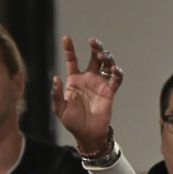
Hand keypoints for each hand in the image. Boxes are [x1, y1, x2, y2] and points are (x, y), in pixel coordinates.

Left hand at [51, 36, 122, 152]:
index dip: (69, 49)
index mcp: (74, 80)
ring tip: (102, 57)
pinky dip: (117, 72)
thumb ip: (56, 94)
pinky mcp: (110, 92)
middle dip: (95, 47)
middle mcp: (88, 79)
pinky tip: (114, 70)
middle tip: (93, 42)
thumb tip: (55, 78)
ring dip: (106, 57)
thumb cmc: (72, 123)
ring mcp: (100, 84)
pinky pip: (116, 79)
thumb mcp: (59, 110)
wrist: (87, 135)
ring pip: (106, 64)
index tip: (66, 38)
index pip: (72, 60)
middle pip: (93, 57)